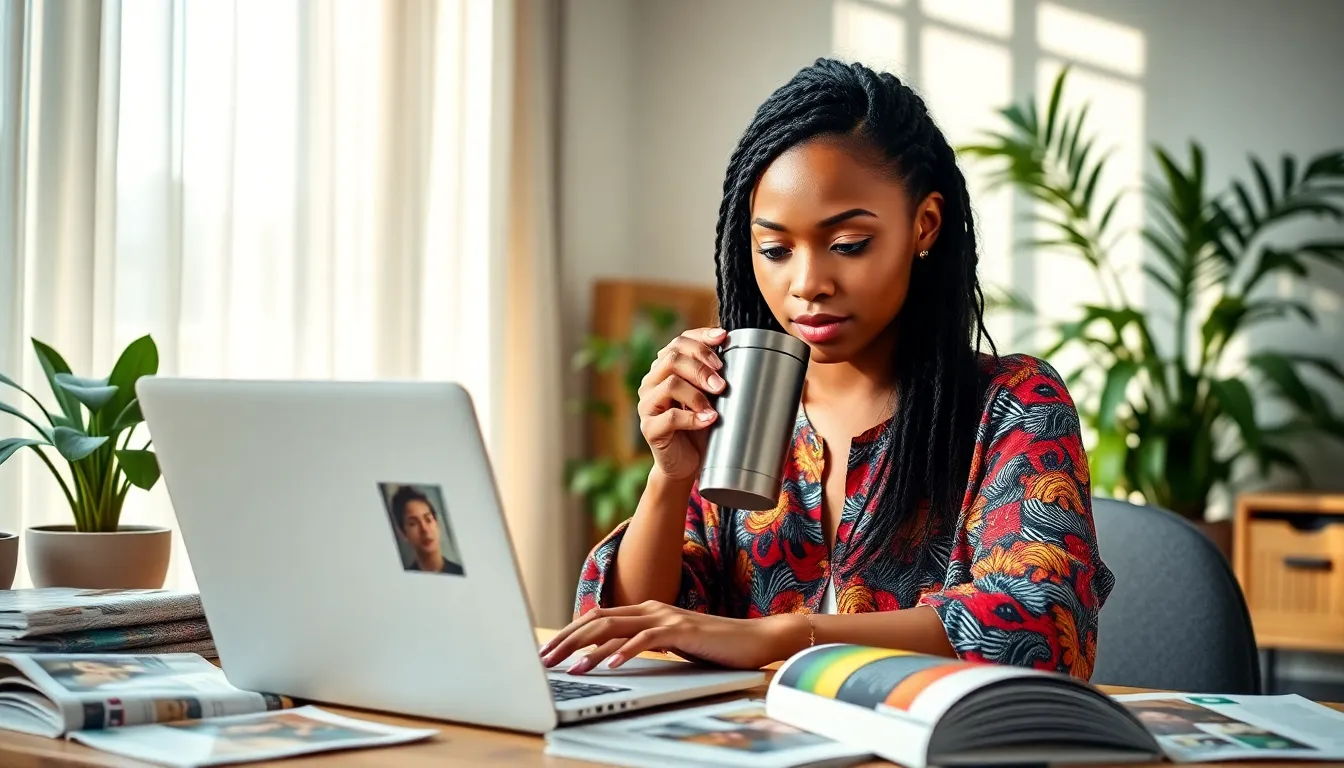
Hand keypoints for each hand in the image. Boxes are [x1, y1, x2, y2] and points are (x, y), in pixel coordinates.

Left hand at [537, 601, 807, 674]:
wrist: (753, 639)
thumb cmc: (713, 645)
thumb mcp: (670, 643)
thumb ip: (644, 643)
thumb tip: (612, 656)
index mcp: (646, 610)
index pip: (598, 618)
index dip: (570, 633)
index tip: (549, 650)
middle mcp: (651, 609)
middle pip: (598, 620)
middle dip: (568, 640)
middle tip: (545, 659)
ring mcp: (666, 617)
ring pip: (616, 628)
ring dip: (589, 649)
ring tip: (570, 667)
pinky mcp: (682, 630)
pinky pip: (647, 639)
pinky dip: (627, 651)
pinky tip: (612, 665)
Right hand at [638, 327, 727, 481]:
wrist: (688, 463)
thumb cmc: (701, 426)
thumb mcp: (710, 396)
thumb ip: (715, 375)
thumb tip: (737, 352)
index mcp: (665, 369)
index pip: (679, 341)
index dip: (701, 338)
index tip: (723, 340)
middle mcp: (651, 382)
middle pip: (672, 358)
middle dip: (701, 367)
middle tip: (722, 384)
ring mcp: (648, 405)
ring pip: (670, 384)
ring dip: (698, 393)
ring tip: (715, 406)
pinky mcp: (650, 428)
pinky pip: (670, 417)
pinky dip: (693, 418)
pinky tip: (709, 420)